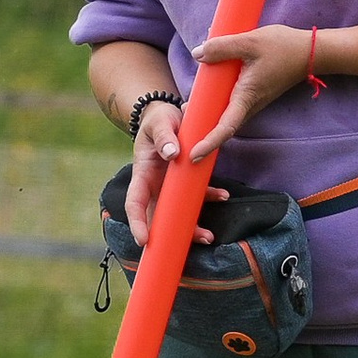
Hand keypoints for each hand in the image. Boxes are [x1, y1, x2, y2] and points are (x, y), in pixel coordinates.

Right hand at [125, 116, 226, 245]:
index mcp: (142, 174)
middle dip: (172, 234)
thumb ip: (164, 136)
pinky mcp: (186, 182)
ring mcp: (170, 187)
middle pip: (159, 217)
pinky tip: (223, 195)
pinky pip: (198, 195)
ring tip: (210, 236)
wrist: (169, 115)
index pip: (135, 203)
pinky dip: (211, 197)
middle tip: (191, 242)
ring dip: (193, 226)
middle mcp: (155, 185)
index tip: (144, 240)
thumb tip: (173, 153)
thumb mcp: (160, 122)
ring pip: (179, 213)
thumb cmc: (159, 120)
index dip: (137, 223)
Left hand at [188, 25, 316, 160]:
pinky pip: (232, 103)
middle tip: (180, 131)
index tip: (194, 154)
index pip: (226, 127)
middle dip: (202, 131)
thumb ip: (222, 47)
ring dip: (208, 116)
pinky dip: (217, 102)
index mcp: (247, 97)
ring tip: (187, 111)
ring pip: (226, 114)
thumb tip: (197, 54)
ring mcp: (253, 100)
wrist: (312, 52)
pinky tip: (206, 91)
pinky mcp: (255, 93)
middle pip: (222, 125)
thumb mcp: (250, 42)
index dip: (209, 142)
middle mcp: (250, 104)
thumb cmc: (284, 47)